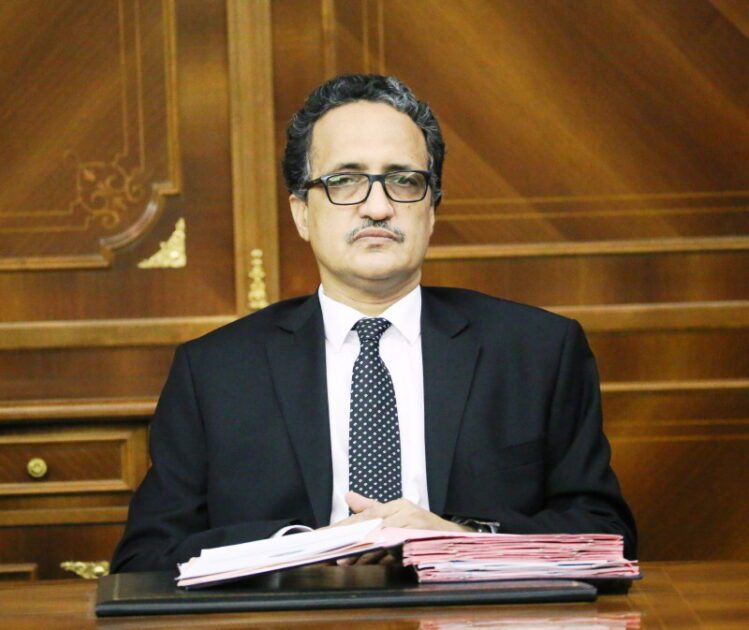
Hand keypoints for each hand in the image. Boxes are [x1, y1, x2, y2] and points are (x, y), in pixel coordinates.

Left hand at [332, 492, 470, 564]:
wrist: (456, 538)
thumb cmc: (423, 528)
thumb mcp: (398, 514)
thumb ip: (372, 507)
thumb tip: (348, 495)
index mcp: (397, 506)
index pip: (366, 514)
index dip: (343, 525)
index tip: (323, 534)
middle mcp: (404, 512)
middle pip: (370, 524)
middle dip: (347, 537)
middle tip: (328, 548)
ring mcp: (413, 526)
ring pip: (381, 537)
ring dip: (361, 551)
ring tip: (343, 560)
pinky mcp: (419, 539)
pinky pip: (395, 548)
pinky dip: (381, 556)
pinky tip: (367, 562)